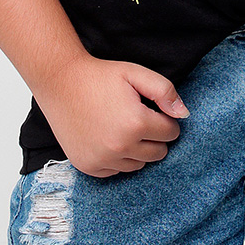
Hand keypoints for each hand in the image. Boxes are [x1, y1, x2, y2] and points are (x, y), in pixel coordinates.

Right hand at [35, 53, 190, 177]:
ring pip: (139, 165)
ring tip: (122, 127)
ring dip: (137, 150)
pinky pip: (116, 171)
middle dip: (154, 137)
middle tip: (138, 118)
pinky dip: (117, 159)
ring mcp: (102, 160)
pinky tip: (107, 138)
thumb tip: (183, 115)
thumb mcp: (136, 73)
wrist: (60, 82)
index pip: (171, 133)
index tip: (151, 109)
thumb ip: (165, 92)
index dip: (165, 119)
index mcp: (136, 124)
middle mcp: (120, 147)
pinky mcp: (88, 166)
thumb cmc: (100, 76)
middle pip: (158, 153)